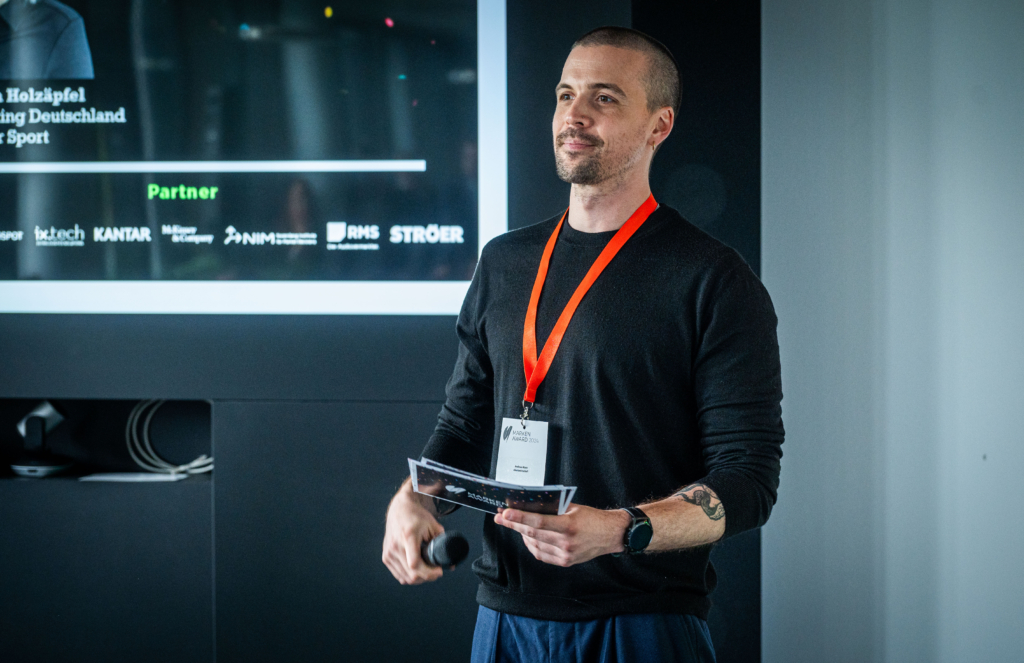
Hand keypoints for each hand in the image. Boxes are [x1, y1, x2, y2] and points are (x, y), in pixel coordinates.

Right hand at [382, 480, 444, 584]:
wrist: (400, 509)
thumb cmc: (416, 516)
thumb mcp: (433, 526)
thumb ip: (442, 543)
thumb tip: (450, 564)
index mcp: (408, 537)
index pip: (415, 564)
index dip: (429, 572)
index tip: (439, 570)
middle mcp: (395, 546)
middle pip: (411, 574)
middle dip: (427, 577)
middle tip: (436, 571)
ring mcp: (389, 553)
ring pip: (405, 578)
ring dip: (419, 579)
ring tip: (427, 570)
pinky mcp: (386, 557)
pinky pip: (399, 575)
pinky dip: (409, 577)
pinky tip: (417, 571)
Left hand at [495, 504, 630, 566]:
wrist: (611, 535)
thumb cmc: (593, 518)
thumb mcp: (574, 508)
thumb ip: (553, 508)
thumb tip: (530, 505)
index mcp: (569, 525)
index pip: (538, 522)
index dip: (520, 517)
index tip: (505, 512)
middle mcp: (566, 542)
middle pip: (532, 533)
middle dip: (513, 524)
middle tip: (501, 517)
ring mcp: (565, 554)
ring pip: (534, 545)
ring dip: (522, 534)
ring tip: (515, 524)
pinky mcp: (565, 562)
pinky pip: (541, 555)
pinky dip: (532, 545)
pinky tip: (528, 537)